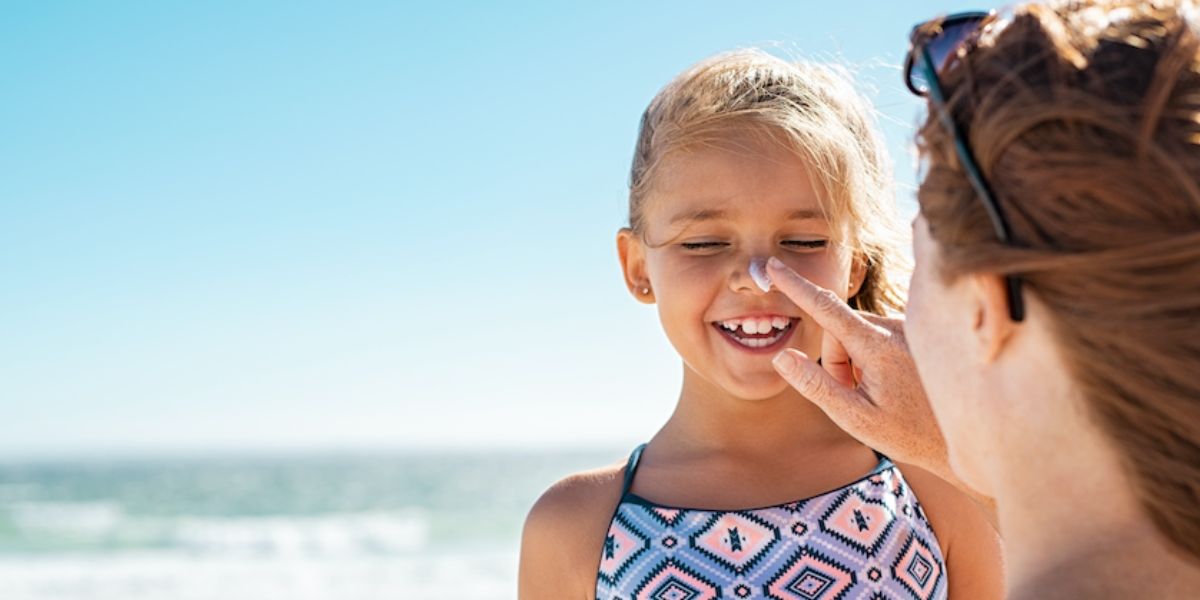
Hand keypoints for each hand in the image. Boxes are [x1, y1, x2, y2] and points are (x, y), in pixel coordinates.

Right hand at [765, 257, 952, 481]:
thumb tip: (782, 356)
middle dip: (837, 361)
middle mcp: (896, 328)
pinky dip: (874, 359)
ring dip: (856, 362)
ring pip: (857, 335)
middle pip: (839, 332)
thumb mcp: (855, 418)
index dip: (795, 286)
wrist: (968, 435)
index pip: (826, 308)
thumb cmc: (910, 434)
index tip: (773, 266)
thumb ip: (816, 385)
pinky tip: (896, 385)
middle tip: (856, 397)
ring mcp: (908, 328)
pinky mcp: (915, 333)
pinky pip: (877, 337)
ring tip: (880, 395)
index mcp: (878, 345)